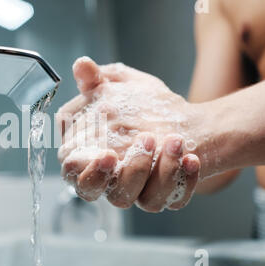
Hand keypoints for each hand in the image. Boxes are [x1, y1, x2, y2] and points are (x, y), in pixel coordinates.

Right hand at [56, 57, 201, 211]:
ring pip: (138, 200)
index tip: (108, 153)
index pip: (74, 173)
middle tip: (145, 142)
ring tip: (174, 140)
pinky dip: (183, 180)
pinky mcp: (164, 195)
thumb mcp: (119, 85)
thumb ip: (96, 79)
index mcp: (87, 156)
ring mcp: (136, 190)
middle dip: (123, 172)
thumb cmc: (142, 105)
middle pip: (98, 195)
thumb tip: (81, 65)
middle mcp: (108, 178)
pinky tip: (190, 158)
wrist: (180, 119)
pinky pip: (170, 200)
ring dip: (158, 172)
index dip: (87, 170)